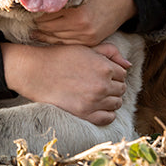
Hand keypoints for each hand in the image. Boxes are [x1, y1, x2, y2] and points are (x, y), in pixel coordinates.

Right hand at [1, 41, 128, 124]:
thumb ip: (110, 52)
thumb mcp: (86, 48)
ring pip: (116, 104)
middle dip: (113, 86)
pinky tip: (98, 107)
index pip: (122, 74)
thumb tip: (129, 65)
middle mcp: (103, 85)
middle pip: (121, 90)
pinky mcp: (85, 113)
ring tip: (98, 95)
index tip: (103, 75)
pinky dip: (107, 114)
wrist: (37, 72)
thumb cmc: (61, 57)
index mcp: (105, 67)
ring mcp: (95, 101)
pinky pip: (108, 118)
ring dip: (111, 100)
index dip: (114, 74)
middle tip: (100, 85)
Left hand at [32, 0, 136, 46]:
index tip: (23, 11)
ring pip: (55, 39)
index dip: (32, 13)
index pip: (44, 15)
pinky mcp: (91, 42)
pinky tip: (47, 37)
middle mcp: (80, 25)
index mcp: (74, 9)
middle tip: (24, 23)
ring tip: (33, 31)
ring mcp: (86, 36)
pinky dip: (56, 41)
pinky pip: (67, 44)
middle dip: (36, 25)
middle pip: (47, 29)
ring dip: (43, 35)